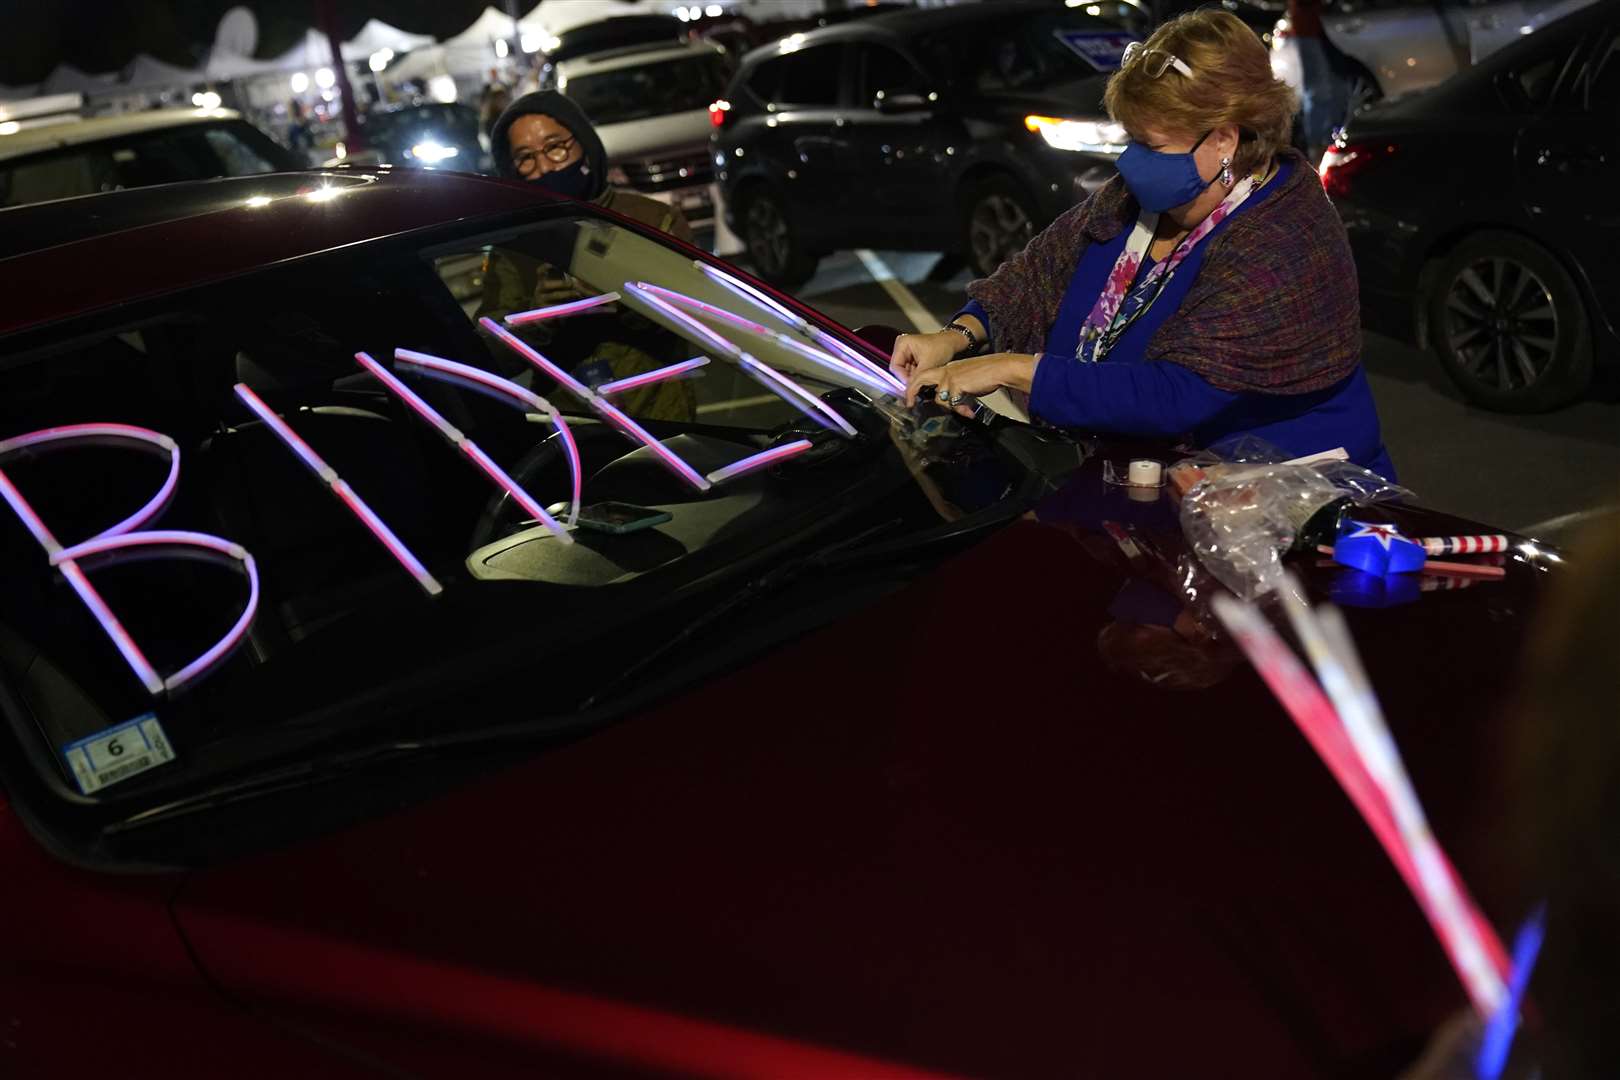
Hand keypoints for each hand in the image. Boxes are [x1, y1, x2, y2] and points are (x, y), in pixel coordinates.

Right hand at [889, 330, 961, 381]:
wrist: (953, 343)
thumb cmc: (942, 346)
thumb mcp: (928, 364)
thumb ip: (916, 378)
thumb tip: (908, 392)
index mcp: (902, 344)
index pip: (895, 366)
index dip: (902, 378)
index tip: (910, 387)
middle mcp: (902, 347)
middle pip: (899, 370)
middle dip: (908, 379)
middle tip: (916, 387)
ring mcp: (907, 353)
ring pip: (905, 372)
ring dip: (913, 378)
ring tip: (923, 381)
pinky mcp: (912, 358)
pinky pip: (910, 371)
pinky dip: (916, 376)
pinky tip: (923, 378)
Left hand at [906, 353, 1037, 415]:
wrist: (999, 368)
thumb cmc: (987, 375)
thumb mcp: (966, 380)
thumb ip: (955, 389)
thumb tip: (951, 403)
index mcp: (947, 368)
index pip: (925, 375)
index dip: (916, 386)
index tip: (912, 398)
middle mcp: (945, 371)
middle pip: (920, 379)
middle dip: (911, 392)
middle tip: (908, 404)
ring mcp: (949, 377)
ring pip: (938, 398)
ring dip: (950, 407)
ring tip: (965, 409)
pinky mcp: (956, 385)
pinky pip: (952, 404)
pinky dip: (960, 410)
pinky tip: (969, 412)